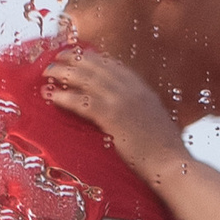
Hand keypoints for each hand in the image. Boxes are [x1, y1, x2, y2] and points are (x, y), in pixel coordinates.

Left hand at [44, 45, 187, 177]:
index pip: (114, 66)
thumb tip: (128, 114)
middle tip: (58, 56)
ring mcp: (122, 101)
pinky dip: (65, 97)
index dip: (94, 58)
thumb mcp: (154, 122)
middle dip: (75, 59)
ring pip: (87, 80)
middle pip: (97, 67)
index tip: (80, 55)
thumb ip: (140, 111)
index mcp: (143, 90)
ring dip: (65, 73)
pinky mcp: (112, 117)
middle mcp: (132, 90)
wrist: (172, 164)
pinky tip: (51, 96)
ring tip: (48, 71)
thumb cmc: (164, 151)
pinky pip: (82, 102)